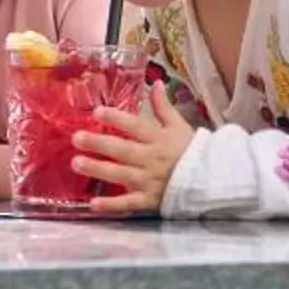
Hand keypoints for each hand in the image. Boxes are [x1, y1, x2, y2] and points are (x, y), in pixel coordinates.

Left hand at [72, 82, 192, 216]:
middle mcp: (151, 159)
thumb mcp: (179, 126)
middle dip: (98, 143)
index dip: (116, 118)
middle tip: (76, 138)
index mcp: (158, 139)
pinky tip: (93, 204)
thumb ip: (163, 107)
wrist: (212, 180)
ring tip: (76, 163)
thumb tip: (155, 83)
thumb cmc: (192, 152)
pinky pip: (129, 204)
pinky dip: (112, 205)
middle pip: (122, 149)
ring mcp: (150, 181)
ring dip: (98, 169)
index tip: (97, 112)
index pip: (135, 126)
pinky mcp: (150, 201)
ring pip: (121, 174)